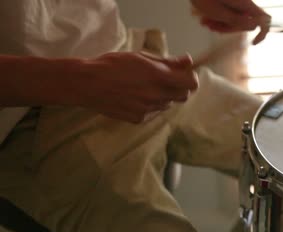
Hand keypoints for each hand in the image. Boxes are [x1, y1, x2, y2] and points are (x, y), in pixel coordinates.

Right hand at [73, 52, 197, 122]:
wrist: (87, 84)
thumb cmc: (113, 65)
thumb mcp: (141, 57)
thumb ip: (167, 61)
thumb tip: (187, 60)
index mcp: (159, 77)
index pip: (191, 83)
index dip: (190, 78)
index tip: (184, 74)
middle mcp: (157, 95)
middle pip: (183, 96)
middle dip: (178, 88)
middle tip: (165, 80)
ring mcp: (148, 109)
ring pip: (167, 104)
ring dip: (162, 96)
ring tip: (143, 87)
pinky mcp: (138, 119)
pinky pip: (152, 112)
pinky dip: (148, 105)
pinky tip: (133, 97)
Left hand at [191, 0, 270, 44]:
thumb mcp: (219, 13)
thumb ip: (238, 21)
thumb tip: (255, 27)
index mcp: (246, 5)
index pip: (265, 20)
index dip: (262, 33)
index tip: (253, 43)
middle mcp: (244, 4)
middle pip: (245, 24)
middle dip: (229, 29)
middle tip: (211, 27)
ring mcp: (237, 3)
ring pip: (234, 21)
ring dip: (220, 25)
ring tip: (205, 22)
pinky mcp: (230, 3)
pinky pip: (228, 15)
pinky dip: (218, 19)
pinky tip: (206, 19)